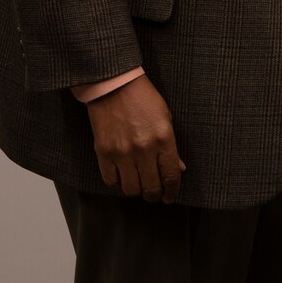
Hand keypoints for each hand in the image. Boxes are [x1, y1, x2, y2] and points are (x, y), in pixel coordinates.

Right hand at [85, 75, 185, 201]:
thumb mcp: (165, 118)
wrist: (114, 85)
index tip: (170, 197)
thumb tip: (178, 168)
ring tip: (139, 185)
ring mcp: (122, 152)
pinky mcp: (103, 152)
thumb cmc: (143, 99)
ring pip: (130, 189)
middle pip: (151, 188)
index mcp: (163, 139)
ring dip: (136, 191)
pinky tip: (122, 176)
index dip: (172, 192)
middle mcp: (143, 149)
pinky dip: (117, 183)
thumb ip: (171, 147)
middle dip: (155, 195)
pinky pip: (111, 181)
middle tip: (155, 194)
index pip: (170, 176)